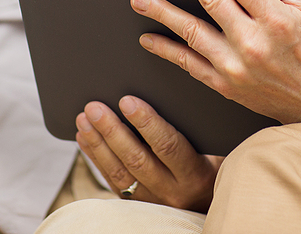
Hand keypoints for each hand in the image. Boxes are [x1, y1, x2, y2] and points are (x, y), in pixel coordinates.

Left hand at [76, 96, 221, 211]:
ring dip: (98, 144)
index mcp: (194, 174)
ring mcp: (153, 200)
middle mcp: (172, 191)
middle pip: (136, 159)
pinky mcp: (138, 204)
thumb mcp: (217, 150)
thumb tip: (170, 95)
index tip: (127, 101)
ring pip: (119, 173)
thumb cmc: (215, 166)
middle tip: (95, 107)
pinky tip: (85, 138)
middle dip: (112, 131)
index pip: (167, 146)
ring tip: (84, 119)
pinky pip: (113, 181)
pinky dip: (96, 158)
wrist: (210, 205)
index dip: (146, 122)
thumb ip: (197, 129)